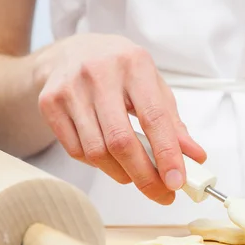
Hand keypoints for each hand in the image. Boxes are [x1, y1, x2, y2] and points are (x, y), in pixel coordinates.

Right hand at [33, 33, 206, 204]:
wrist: (73, 50)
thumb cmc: (121, 71)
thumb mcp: (153, 87)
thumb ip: (173, 123)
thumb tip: (194, 157)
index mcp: (134, 64)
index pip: (154, 118)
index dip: (167, 155)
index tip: (177, 182)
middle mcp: (100, 73)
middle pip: (121, 141)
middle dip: (144, 176)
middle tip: (160, 193)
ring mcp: (70, 88)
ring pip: (97, 151)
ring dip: (122, 174)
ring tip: (135, 175)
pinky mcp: (50, 103)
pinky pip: (77, 151)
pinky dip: (98, 165)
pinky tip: (109, 159)